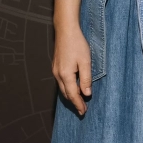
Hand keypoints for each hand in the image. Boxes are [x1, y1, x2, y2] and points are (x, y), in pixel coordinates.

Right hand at [52, 0, 91, 114]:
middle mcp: (58, 74)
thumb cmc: (77, 44)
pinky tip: (73, 88)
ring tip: (79, 101)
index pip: (73, 95)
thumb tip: (86, 94)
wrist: (65, 30)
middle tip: (82, 110)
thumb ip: (86, 79)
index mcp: (66, 75)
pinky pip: (61, 82)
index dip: (78, 104)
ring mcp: (55, 70)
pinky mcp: (56, 66)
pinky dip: (67, 88)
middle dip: (74, 102)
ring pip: (62, 88)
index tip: (83, 112)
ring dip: (70, 96)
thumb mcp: (85, 61)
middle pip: (66, 94)